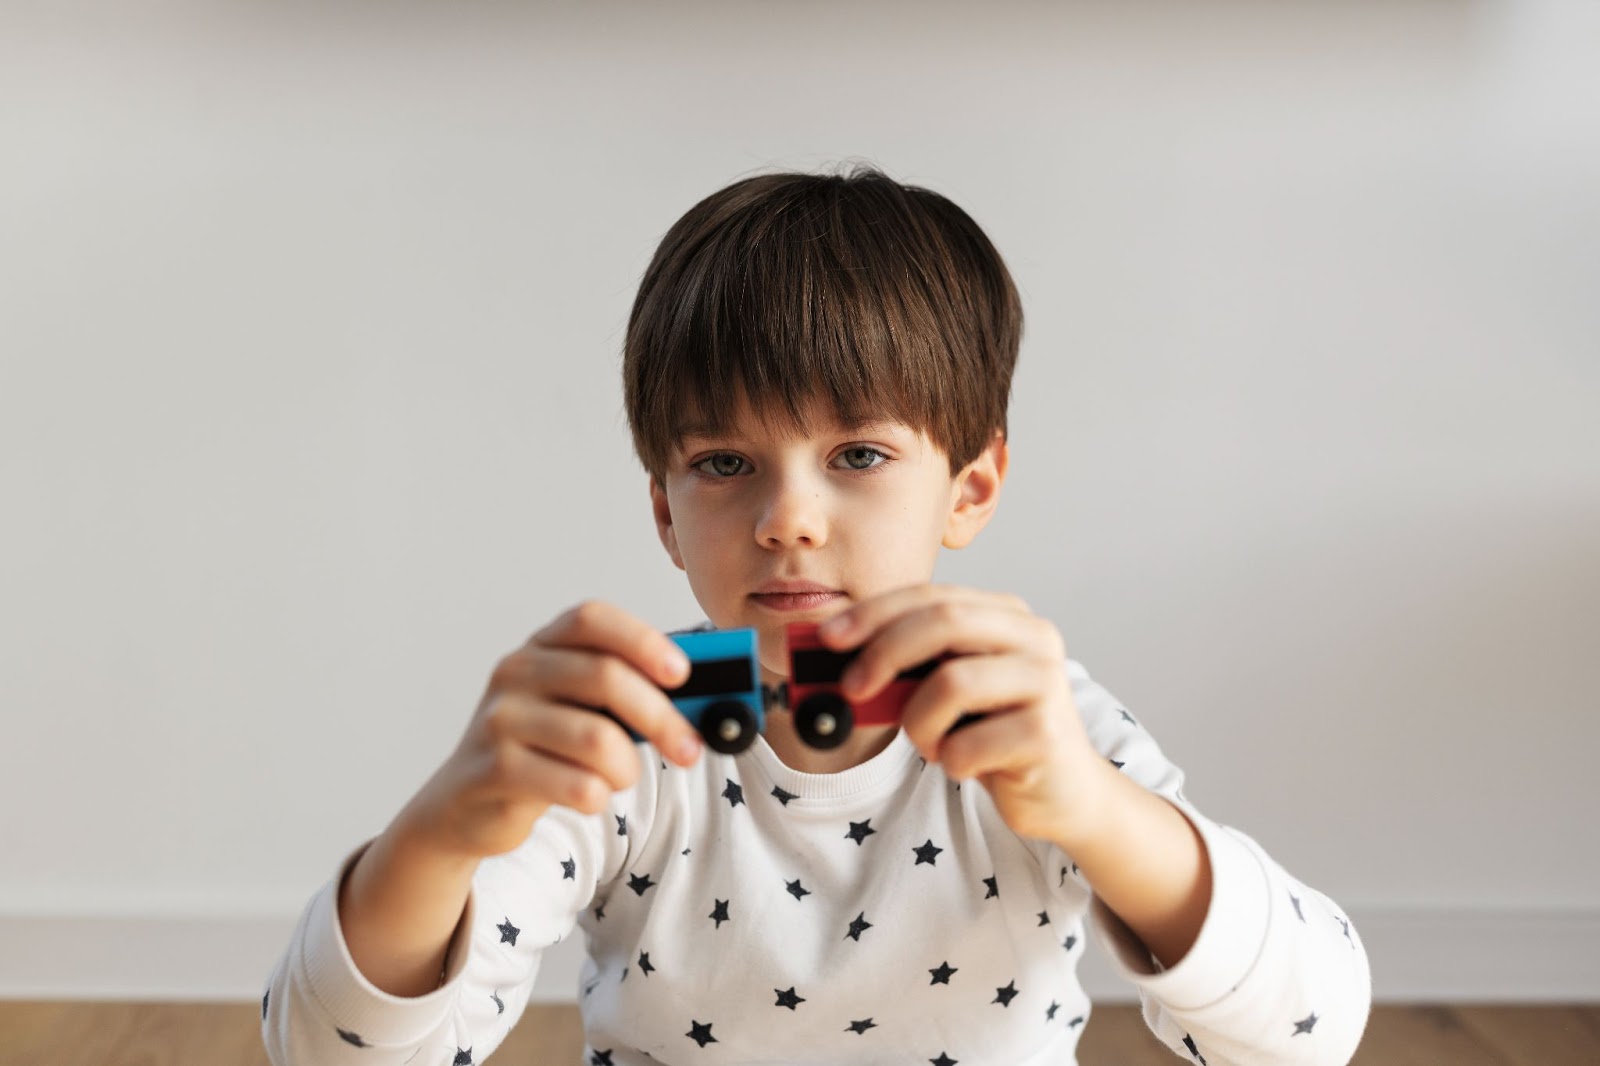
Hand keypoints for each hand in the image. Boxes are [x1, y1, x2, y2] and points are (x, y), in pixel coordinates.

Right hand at [399, 600, 703, 859]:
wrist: (464, 803)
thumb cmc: (543, 749)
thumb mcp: (581, 710)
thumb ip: (633, 696)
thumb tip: (713, 699)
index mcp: (542, 646)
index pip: (592, 619)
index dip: (641, 640)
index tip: (682, 672)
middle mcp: (516, 671)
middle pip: (605, 677)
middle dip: (661, 716)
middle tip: (690, 748)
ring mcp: (500, 719)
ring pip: (597, 739)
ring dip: (628, 767)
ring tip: (621, 777)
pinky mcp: (493, 770)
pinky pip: (576, 785)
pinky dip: (599, 796)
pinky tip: (589, 795)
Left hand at [818, 584, 1111, 847]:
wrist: (1063, 791)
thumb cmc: (994, 734)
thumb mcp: (945, 692)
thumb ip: (904, 670)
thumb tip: (828, 662)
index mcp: (1006, 614)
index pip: (932, 594)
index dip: (875, 612)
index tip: (829, 637)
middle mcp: (1034, 637)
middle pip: (945, 620)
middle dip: (885, 650)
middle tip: (850, 687)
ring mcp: (1046, 683)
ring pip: (953, 682)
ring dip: (919, 722)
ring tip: (933, 743)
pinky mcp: (1047, 734)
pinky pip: (967, 744)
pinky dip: (949, 760)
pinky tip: (966, 765)